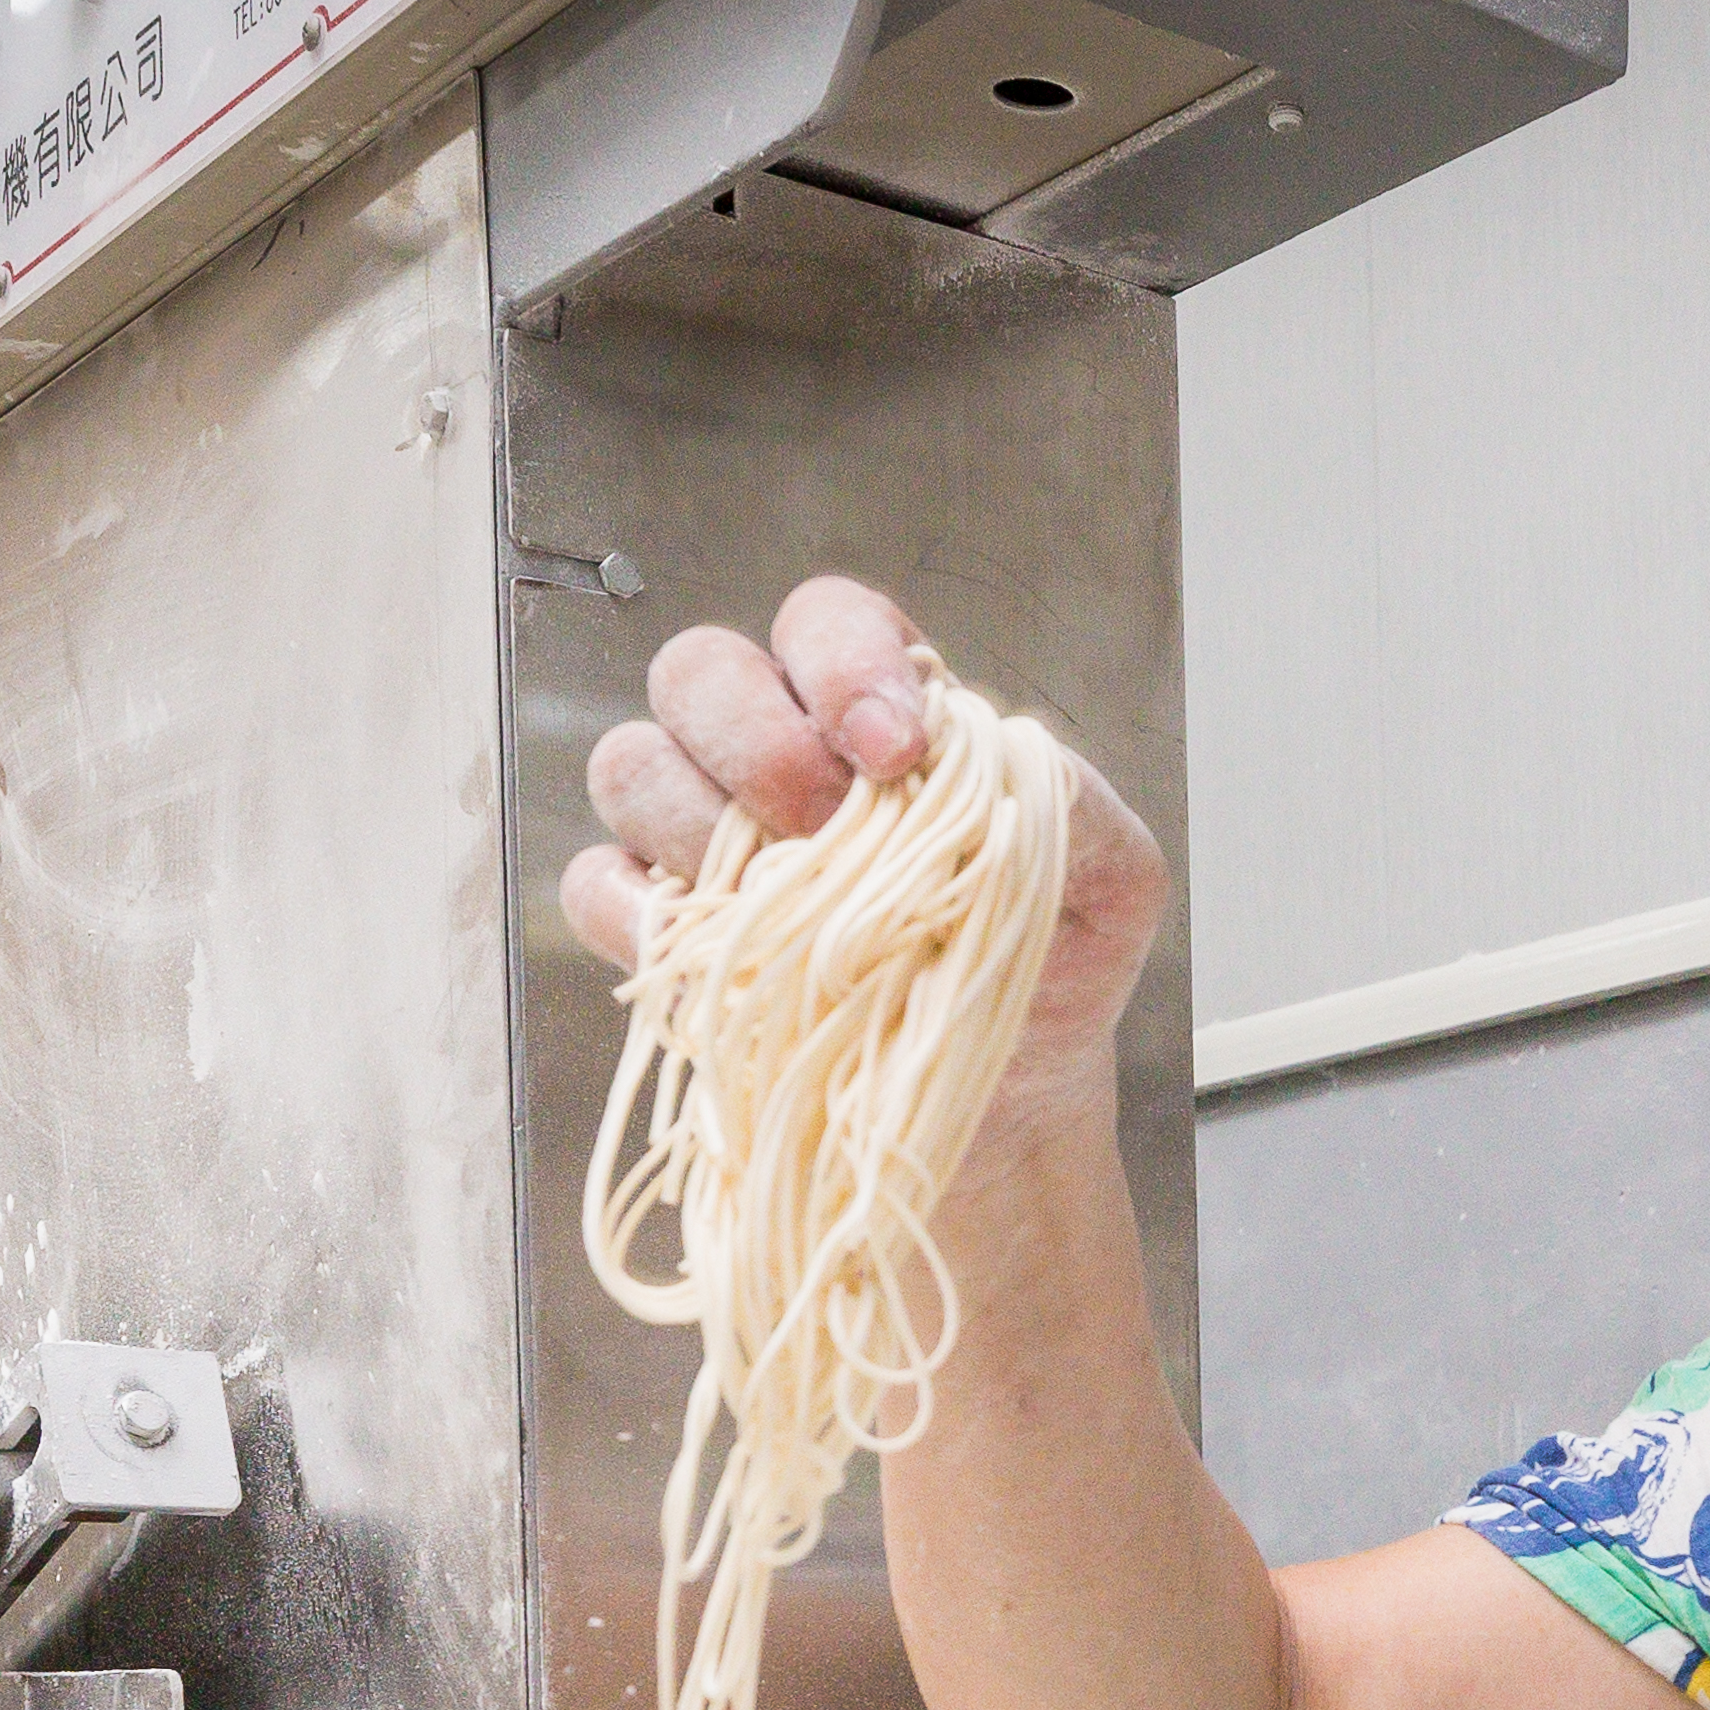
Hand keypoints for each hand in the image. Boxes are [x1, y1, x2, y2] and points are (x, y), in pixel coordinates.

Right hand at [557, 572, 1167, 1097]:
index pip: (825, 621)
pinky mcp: (663, 927)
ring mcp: (704, 834)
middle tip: (827, 826)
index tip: (897, 751)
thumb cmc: (1049, 962)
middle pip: (701, 672)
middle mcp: (775, 748)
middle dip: (757, 740)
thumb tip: (997, 754)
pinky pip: (599, 886)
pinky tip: (710, 949)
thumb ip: (1070, 799)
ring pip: (633, 764)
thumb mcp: (1111, 879)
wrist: (1010, 1089)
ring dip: (696, 822)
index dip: (842, 665)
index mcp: (878, 708)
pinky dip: (636, 913)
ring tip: (783, 901)